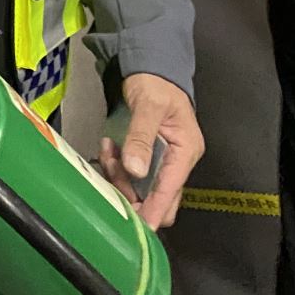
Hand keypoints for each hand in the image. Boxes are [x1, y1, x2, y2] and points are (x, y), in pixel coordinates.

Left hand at [98, 74, 203, 229]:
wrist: (150, 66)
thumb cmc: (155, 83)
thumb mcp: (149, 106)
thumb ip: (141, 137)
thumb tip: (136, 170)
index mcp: (186, 151)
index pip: (171, 190)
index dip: (155, 209)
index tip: (140, 228)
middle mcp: (177, 160)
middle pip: (158, 196)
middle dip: (132, 192)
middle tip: (111, 172)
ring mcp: (162, 160)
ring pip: (141, 186)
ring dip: (121, 175)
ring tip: (108, 150)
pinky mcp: (148, 156)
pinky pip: (132, 173)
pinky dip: (118, 165)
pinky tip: (109, 147)